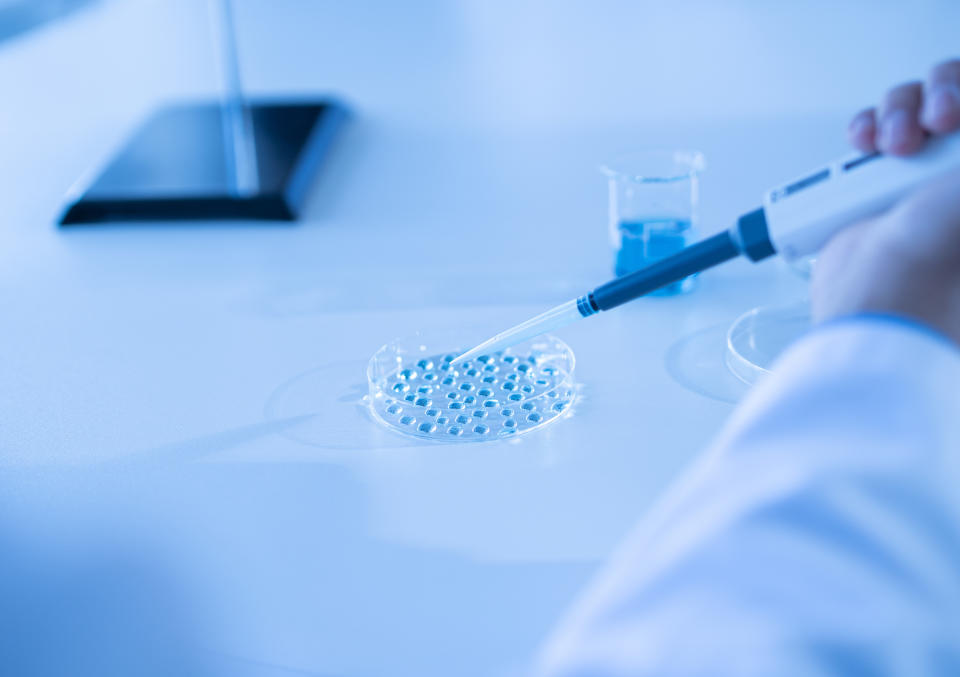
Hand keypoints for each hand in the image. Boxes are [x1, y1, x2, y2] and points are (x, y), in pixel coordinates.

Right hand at [812, 59, 959, 345]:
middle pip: (952, 93)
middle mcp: (955, 173)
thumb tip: (956, 136)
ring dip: (897, 113)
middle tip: (939, 121)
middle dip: (941, 96)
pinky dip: (863, 131)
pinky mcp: (875, 184)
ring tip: (893, 145)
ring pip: (911, 107)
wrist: (882, 296)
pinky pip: (870, 134)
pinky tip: (865, 146)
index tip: (958, 119)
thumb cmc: (943, 256)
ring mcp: (919, 176)